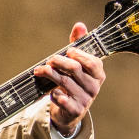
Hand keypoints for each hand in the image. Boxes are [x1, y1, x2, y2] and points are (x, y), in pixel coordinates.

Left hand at [33, 22, 105, 137]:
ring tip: (40, 70)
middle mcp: (94, 88)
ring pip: (64, 82)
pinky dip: (53, 93)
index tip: (68, 51)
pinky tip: (50, 91)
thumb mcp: (77, 64)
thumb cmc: (74, 83)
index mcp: (98, 75)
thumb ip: (78, 45)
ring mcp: (85, 100)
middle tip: (49, 60)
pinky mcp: (75, 111)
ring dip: (49, 74)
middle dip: (59, 61)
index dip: (79, 54)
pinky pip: (61, 98)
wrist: (69, 112)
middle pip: (75, 69)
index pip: (92, 62)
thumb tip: (80, 26)